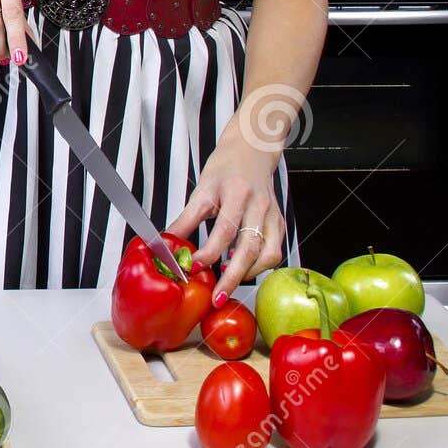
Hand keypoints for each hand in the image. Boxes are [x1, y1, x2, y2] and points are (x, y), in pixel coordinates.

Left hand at [166, 135, 284, 302]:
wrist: (252, 149)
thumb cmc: (226, 167)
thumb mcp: (202, 188)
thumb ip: (186, 218)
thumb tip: (166, 241)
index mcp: (235, 193)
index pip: (223, 229)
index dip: (209, 253)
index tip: (193, 268)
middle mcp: (258, 205)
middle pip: (248, 247)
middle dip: (232, 277)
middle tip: (217, 298)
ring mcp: (272, 215)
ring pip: (268, 253)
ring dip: (249, 273)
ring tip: (228, 281)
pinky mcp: (280, 222)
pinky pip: (274, 251)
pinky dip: (259, 266)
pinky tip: (243, 268)